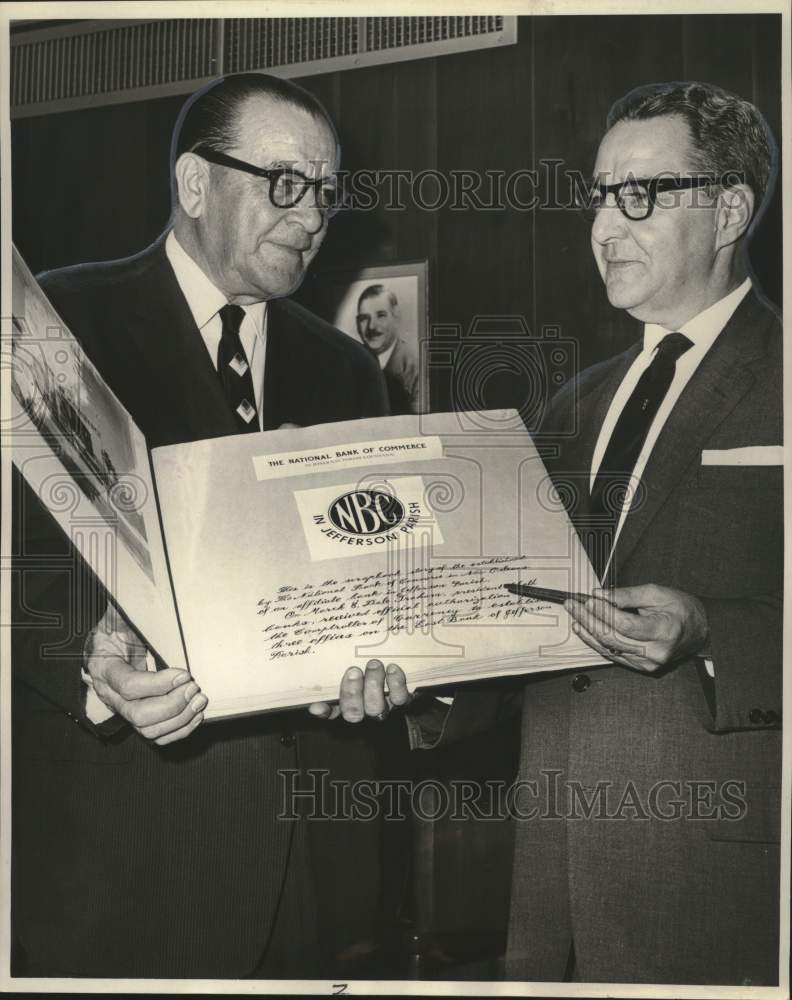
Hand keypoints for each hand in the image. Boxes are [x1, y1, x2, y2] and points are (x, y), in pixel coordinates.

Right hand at [85, 605, 206, 744]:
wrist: (105, 643)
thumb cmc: (117, 628)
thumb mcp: (122, 619)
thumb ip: (133, 620)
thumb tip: (157, 610)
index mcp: (105, 667)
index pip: (128, 685)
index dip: (158, 684)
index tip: (184, 673)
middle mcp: (111, 694)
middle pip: (138, 715)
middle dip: (172, 705)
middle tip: (193, 687)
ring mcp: (123, 709)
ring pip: (148, 730)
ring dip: (179, 718)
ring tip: (198, 700)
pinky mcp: (137, 716)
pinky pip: (156, 735)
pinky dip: (179, 729)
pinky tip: (195, 714)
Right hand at [308, 659, 413, 721]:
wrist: (401, 662)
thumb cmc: (367, 662)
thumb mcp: (349, 663)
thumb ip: (332, 669)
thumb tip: (311, 673)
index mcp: (345, 702)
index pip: (330, 712)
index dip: (324, 711)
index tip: (317, 706)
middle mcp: (363, 710)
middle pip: (353, 713)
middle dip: (352, 692)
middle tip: (354, 671)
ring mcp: (383, 708)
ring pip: (375, 707)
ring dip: (373, 685)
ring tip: (374, 664)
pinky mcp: (402, 702)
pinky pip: (400, 699)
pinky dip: (396, 683)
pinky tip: (392, 668)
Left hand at [565, 583, 709, 673]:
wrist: (700, 630)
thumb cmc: (681, 609)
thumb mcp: (657, 593)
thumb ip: (627, 595)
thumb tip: (600, 595)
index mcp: (664, 630)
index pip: (625, 624)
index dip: (603, 612)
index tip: (588, 599)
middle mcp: (656, 651)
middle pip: (613, 637)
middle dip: (588, 620)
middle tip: (572, 605)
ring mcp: (648, 663)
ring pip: (610, 649)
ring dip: (589, 632)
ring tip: (575, 617)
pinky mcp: (642, 667)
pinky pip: (614, 656)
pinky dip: (597, 643)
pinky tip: (586, 631)